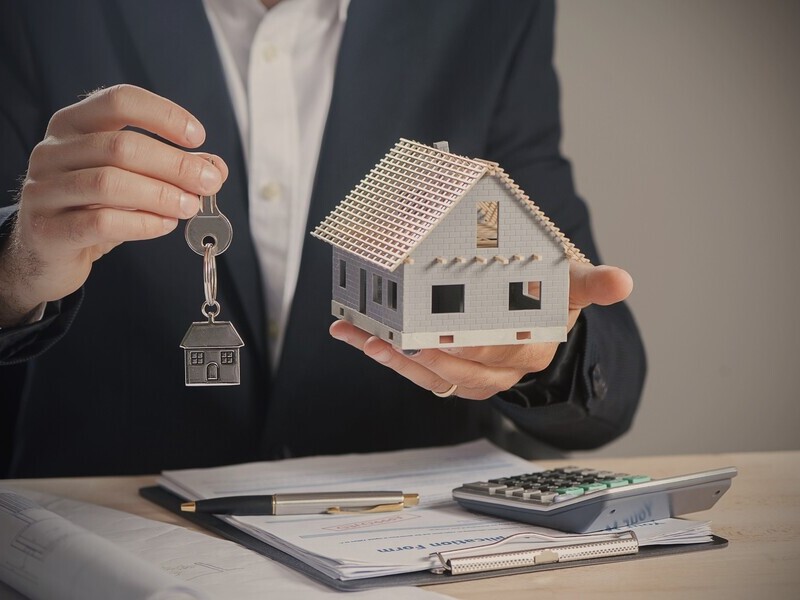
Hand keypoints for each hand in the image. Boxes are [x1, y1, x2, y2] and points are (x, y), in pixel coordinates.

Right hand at [0, 84, 227, 325]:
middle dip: (174, 164)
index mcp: (74, 125)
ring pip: (109, 183)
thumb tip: (215, 168)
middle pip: (121, 146)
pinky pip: (100, 222)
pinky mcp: (47, 229)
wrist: (48, 251)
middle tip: (208, 182)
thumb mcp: (133, 180)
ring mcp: (45, 189)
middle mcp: (54, 151)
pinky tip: (165, 225)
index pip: (119, 101)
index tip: (198, 137)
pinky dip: (142, 224)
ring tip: (190, 206)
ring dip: (161, 195)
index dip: (163, 115)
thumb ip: (172, 169)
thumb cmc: (93, 207)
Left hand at [329, 262, 632, 399]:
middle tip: (398, 335)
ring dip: (398, 358)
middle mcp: (513, 364)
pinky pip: (423, 375)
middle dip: (430, 350)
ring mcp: (483, 375)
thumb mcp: (571, 280)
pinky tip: (362, 339)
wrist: (535, 318)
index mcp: (542, 340)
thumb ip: (591, 281)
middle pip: (470, 362)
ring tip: (366, 339)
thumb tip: (623, 283)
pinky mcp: (457, 378)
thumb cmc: (549, 294)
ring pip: (440, 374)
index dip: (485, 345)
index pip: (518, 342)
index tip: (453, 335)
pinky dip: (391, 359)